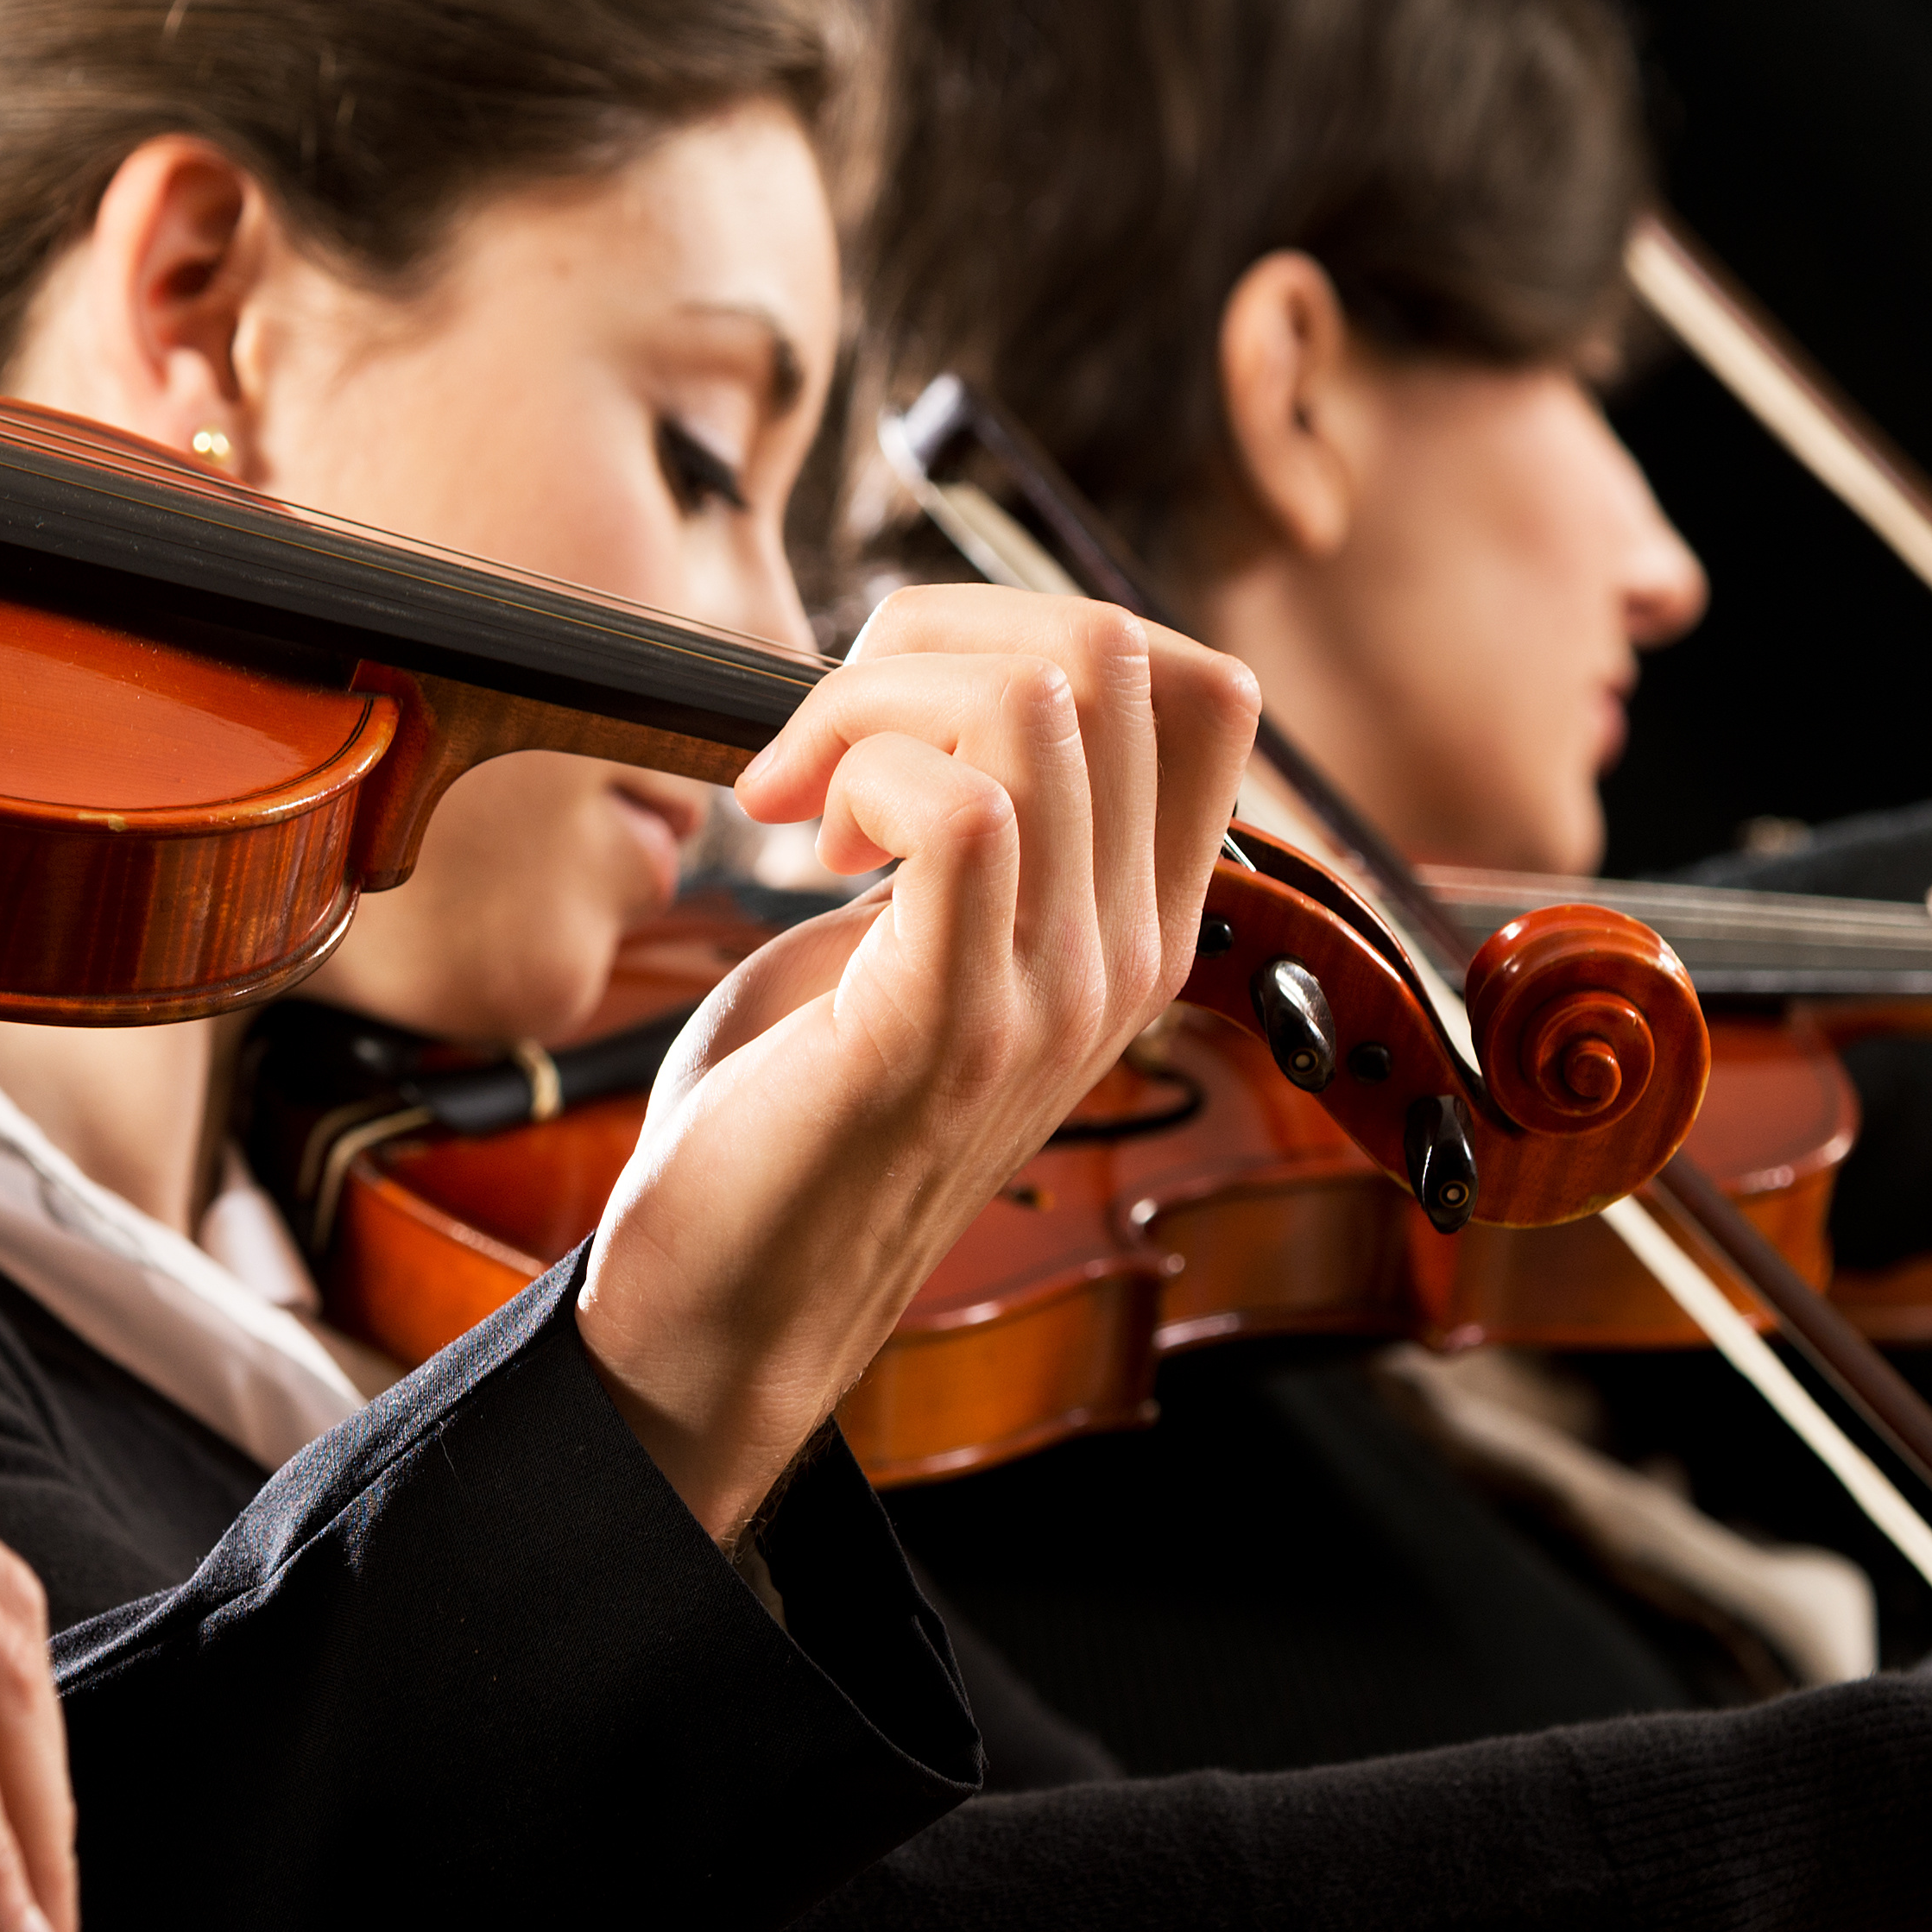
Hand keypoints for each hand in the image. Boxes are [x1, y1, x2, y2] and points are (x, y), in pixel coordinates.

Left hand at [581, 586, 1261, 1536]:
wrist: (727, 1306)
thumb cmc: (791, 1111)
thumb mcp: (916, 939)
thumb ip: (962, 822)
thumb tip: (933, 672)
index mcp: (1134, 925)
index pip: (1204, 687)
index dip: (1040, 625)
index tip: (900, 700)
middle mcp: (1128, 955)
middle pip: (1120, 654)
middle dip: (934, 633)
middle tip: (822, 732)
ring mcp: (1054, 995)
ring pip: (1038, 703)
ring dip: (876, 699)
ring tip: (799, 794)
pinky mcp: (950, 1027)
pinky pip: (959, 812)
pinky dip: (854, 774)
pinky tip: (799, 849)